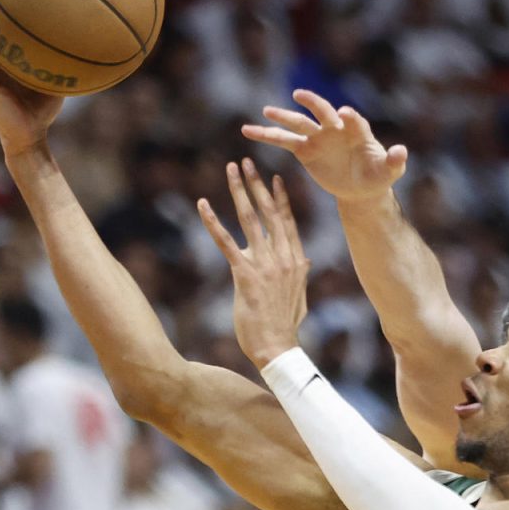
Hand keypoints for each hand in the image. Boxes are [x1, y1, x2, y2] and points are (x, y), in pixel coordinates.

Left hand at [197, 159, 310, 370]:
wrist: (277, 347)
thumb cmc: (285, 326)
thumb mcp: (299, 296)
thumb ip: (300, 276)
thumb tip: (305, 265)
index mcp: (297, 260)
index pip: (288, 221)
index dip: (279, 198)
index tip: (273, 178)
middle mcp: (283, 256)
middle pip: (268, 212)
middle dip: (256, 184)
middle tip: (246, 162)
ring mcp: (265, 264)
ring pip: (249, 219)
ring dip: (238, 191)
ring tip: (231, 170)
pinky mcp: (244, 274)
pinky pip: (225, 241)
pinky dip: (213, 222)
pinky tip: (203, 205)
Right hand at [242, 90, 407, 205]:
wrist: (360, 186)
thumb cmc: (377, 176)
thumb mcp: (390, 171)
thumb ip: (395, 161)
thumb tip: (401, 152)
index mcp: (357, 132)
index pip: (353, 121)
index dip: (349, 117)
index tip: (343, 113)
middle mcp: (335, 129)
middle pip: (323, 113)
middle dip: (313, 104)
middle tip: (299, 96)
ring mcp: (318, 138)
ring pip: (298, 124)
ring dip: (282, 117)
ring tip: (265, 111)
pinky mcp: (305, 151)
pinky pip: (283, 141)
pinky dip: (266, 136)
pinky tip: (248, 131)